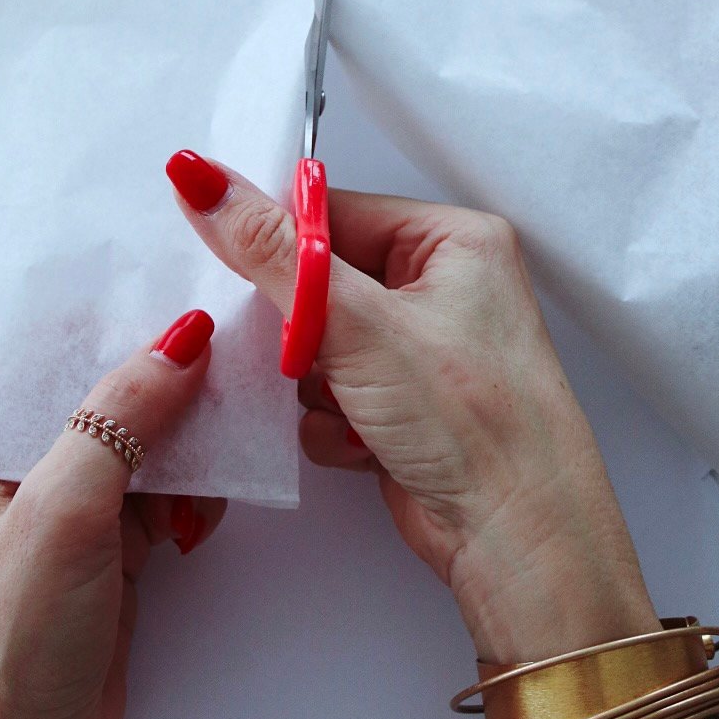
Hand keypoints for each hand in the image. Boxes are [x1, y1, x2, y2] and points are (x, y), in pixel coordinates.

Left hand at [0, 313, 225, 718]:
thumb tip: (183, 340)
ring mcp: (71, 507)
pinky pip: (169, 488)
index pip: (48, 350)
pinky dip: (201, 483)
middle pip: (106, 389)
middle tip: (231, 333)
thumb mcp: (62, 513)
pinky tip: (224, 483)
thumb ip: (120, 420)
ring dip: (194, 427)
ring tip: (241, 408)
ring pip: (147, 438)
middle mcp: (22, 465)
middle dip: (167, 367)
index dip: (109, 314)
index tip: (175, 278)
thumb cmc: (5, 643)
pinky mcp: (113, 548)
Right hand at [167, 153, 657, 665]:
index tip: (235, 270)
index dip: (279, 246)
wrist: (517, 540)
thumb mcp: (357, 324)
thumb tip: (201, 178)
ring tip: (347, 406)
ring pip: (318, 345)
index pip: (333, 212)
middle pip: (321, 282)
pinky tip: (362, 443)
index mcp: (452, 240)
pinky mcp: (406, 408)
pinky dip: (332, 422)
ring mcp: (426, 351)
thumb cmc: (474, 422)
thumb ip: (269, 252)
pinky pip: (332, 395)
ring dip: (314, 383)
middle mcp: (445, 287)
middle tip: (306, 355)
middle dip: (301, 331)